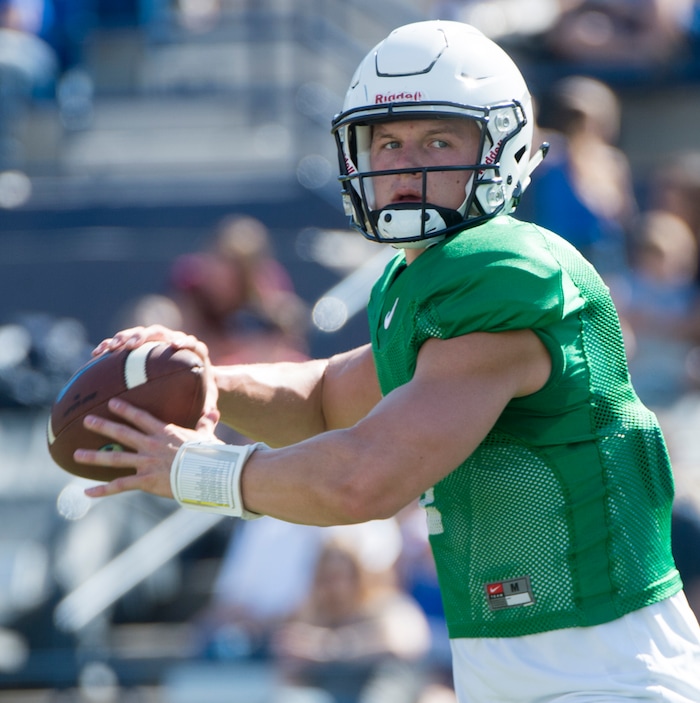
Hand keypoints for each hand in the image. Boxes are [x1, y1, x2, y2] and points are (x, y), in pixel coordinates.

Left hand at [78, 397, 219, 498]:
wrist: (208, 472)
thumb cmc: (210, 454)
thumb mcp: (207, 436)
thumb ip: (206, 424)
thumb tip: (214, 412)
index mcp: (165, 432)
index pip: (140, 417)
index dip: (125, 409)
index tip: (112, 402)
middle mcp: (150, 445)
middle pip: (122, 433)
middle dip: (103, 426)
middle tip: (86, 420)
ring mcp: (146, 463)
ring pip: (115, 458)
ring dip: (94, 456)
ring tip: (76, 454)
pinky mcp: (145, 481)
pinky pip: (119, 486)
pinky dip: (102, 490)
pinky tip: (86, 492)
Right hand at [92, 324, 220, 429]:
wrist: (192, 383)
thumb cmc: (201, 393)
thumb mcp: (206, 399)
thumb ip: (209, 405)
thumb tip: (214, 415)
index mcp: (194, 351)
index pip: (190, 342)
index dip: (183, 341)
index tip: (175, 345)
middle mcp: (174, 341)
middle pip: (160, 333)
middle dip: (145, 337)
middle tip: (132, 345)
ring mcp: (156, 341)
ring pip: (139, 333)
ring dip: (124, 338)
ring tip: (111, 348)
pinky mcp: (141, 346)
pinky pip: (123, 342)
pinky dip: (110, 345)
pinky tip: (96, 353)